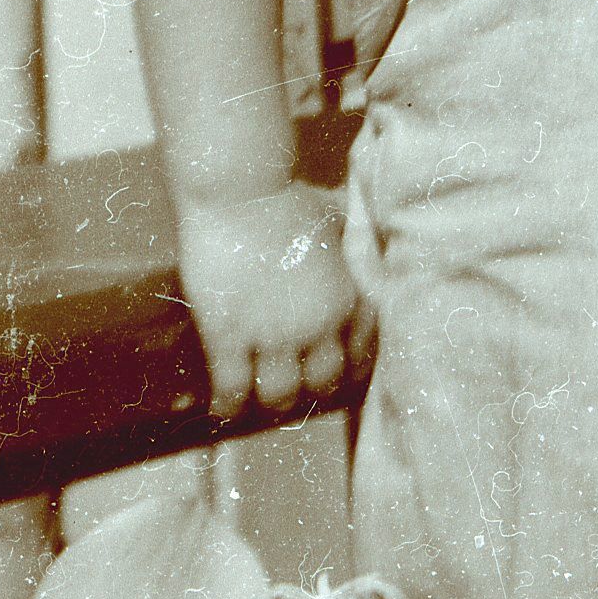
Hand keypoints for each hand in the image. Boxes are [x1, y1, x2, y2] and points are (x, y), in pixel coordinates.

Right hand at [176, 182, 367, 419]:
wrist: (240, 188)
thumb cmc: (290, 197)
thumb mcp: (341, 221)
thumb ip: (358, 243)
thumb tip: (373, 244)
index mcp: (351, 297)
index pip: (362, 356)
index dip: (349, 369)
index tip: (336, 372)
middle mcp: (321, 324)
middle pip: (324, 383)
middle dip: (312, 390)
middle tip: (298, 390)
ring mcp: (274, 334)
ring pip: (280, 395)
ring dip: (272, 402)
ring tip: (262, 400)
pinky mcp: (230, 337)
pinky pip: (233, 390)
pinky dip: (229, 406)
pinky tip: (224, 410)